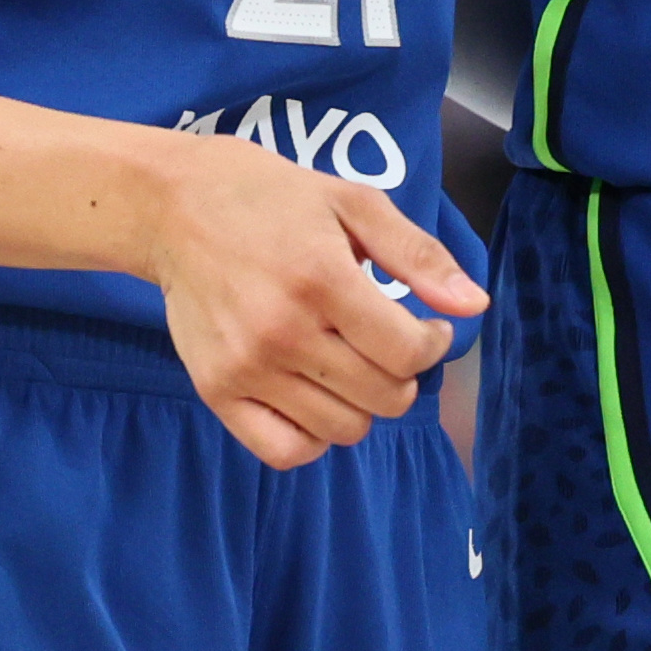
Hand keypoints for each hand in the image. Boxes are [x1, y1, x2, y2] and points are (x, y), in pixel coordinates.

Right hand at [145, 143, 486, 469]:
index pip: (408, 352)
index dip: (434, 343)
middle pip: (383, 397)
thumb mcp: (354, 204)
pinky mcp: (216, 392)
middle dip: (404, 373)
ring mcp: (246, 368)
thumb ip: (419, 255)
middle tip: (388, 342)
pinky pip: (285, 452)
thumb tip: (475, 305)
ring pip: (342, 430)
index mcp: (322, 278)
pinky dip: (312, 436)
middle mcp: (283, 332)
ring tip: (348, 360)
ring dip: (362, 402)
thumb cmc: (273, 198)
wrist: (175, 207)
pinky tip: (316, 394)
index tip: (427, 325)